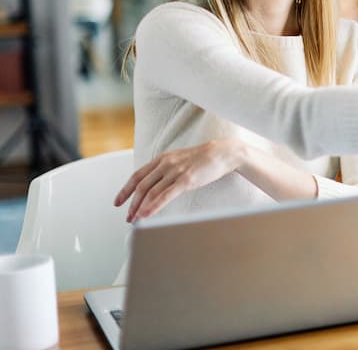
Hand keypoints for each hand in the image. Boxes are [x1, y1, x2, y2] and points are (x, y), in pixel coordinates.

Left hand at [115, 139, 248, 221]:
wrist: (223, 153)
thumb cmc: (204, 158)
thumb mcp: (179, 159)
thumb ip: (166, 169)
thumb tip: (155, 183)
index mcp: (162, 159)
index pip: (137, 175)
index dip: (125, 190)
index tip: (118, 201)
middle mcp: (165, 164)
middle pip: (141, 186)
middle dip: (131, 203)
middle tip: (127, 217)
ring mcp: (175, 171)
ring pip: (151, 192)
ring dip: (140, 208)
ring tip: (135, 220)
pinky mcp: (186, 180)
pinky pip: (165, 195)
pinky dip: (153, 206)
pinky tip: (147, 214)